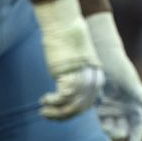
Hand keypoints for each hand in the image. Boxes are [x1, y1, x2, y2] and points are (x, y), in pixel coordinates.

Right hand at [33, 0, 105, 119]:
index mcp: (97, 77)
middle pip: (81, 107)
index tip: (60, 111)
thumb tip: (68, 91)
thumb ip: (77, 76)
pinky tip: (44, 100)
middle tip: (49, 114)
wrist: (65, 25)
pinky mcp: (70, 75)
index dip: (74, 110)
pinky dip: (52, 103)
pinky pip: (63, 98)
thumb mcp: (77, 62)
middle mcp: (92, 80)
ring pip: (72, 106)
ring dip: (56, 112)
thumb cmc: (67, 41)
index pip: (89, 103)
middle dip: (64, 115)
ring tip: (44, 110)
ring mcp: (82, 78)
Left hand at [88, 13, 141, 140]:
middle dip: (119, 133)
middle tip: (110, 131)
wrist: (102, 55)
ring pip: (112, 125)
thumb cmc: (118, 65)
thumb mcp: (128, 77)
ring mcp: (112, 107)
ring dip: (109, 129)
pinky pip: (100, 118)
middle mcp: (125, 108)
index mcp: (136, 103)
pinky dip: (100, 122)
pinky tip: (98, 121)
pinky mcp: (100, 105)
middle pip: (124, 128)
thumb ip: (137, 91)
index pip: (139, 126)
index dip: (136, 138)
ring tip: (103, 127)